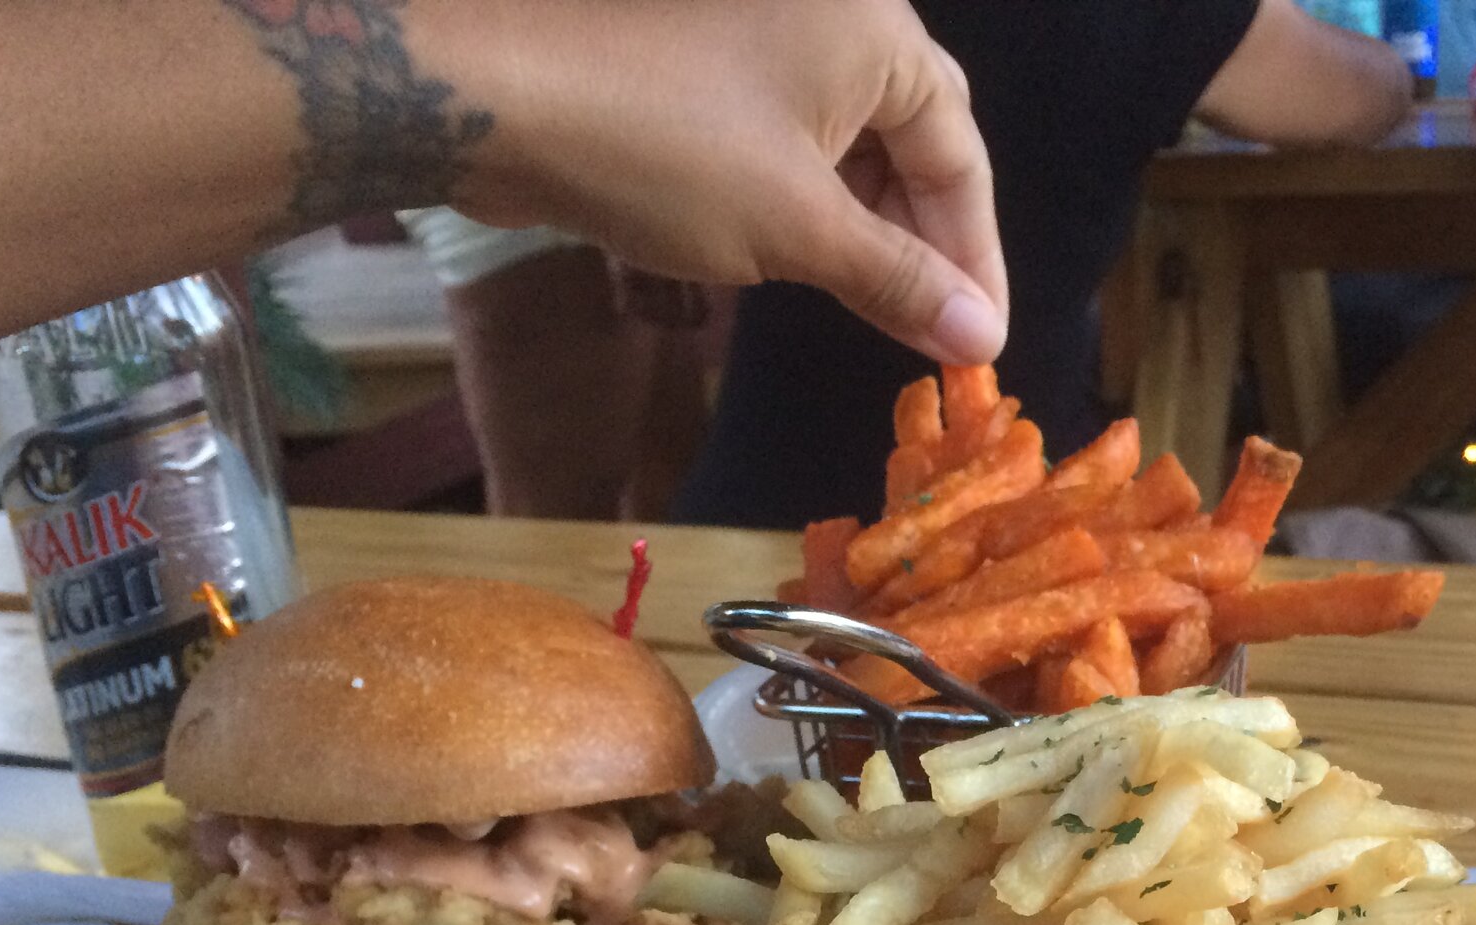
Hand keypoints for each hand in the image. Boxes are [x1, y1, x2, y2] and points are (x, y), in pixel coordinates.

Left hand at [460, 0, 1006, 363]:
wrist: (492, 95)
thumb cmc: (662, 150)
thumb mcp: (797, 229)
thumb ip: (900, 281)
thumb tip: (983, 336)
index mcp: (874, 30)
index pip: (961, 153)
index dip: (974, 256)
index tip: (982, 341)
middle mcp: (830, 12)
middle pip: (912, 138)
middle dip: (924, 239)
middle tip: (934, 331)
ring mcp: (761, 29)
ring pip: (847, 138)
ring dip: (865, 226)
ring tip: (875, 310)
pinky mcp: (705, 57)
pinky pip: (787, 131)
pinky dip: (808, 199)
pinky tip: (806, 260)